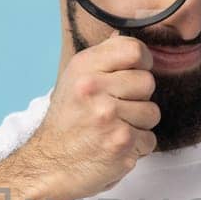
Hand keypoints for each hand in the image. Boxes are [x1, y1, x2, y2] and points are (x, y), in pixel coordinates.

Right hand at [21, 32, 159, 199]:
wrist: (48, 165)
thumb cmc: (66, 123)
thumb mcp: (74, 80)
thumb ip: (103, 58)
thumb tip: (125, 34)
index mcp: (84, 68)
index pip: (134, 49)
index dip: (141, 62)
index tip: (133, 74)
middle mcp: (95, 89)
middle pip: (148, 82)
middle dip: (137, 98)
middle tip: (114, 110)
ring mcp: (109, 117)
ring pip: (152, 112)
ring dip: (138, 124)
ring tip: (113, 129)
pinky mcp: (121, 143)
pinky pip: (149, 139)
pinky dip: (136, 147)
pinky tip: (114, 146)